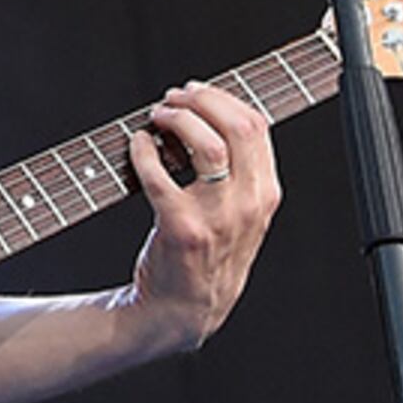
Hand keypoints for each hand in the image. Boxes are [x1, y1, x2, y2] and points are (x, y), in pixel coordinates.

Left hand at [125, 82, 280, 352]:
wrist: (184, 309)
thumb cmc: (207, 255)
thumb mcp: (241, 214)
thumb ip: (237, 172)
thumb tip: (208, 115)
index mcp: (265, 194)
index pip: (257, 125)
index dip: (222, 98)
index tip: (196, 93)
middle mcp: (248, 204)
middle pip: (238, 126)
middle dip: (200, 100)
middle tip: (172, 99)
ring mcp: (217, 217)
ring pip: (206, 144)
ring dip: (177, 119)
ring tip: (158, 116)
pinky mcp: (181, 228)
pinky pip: (160, 174)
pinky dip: (144, 150)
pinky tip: (137, 145)